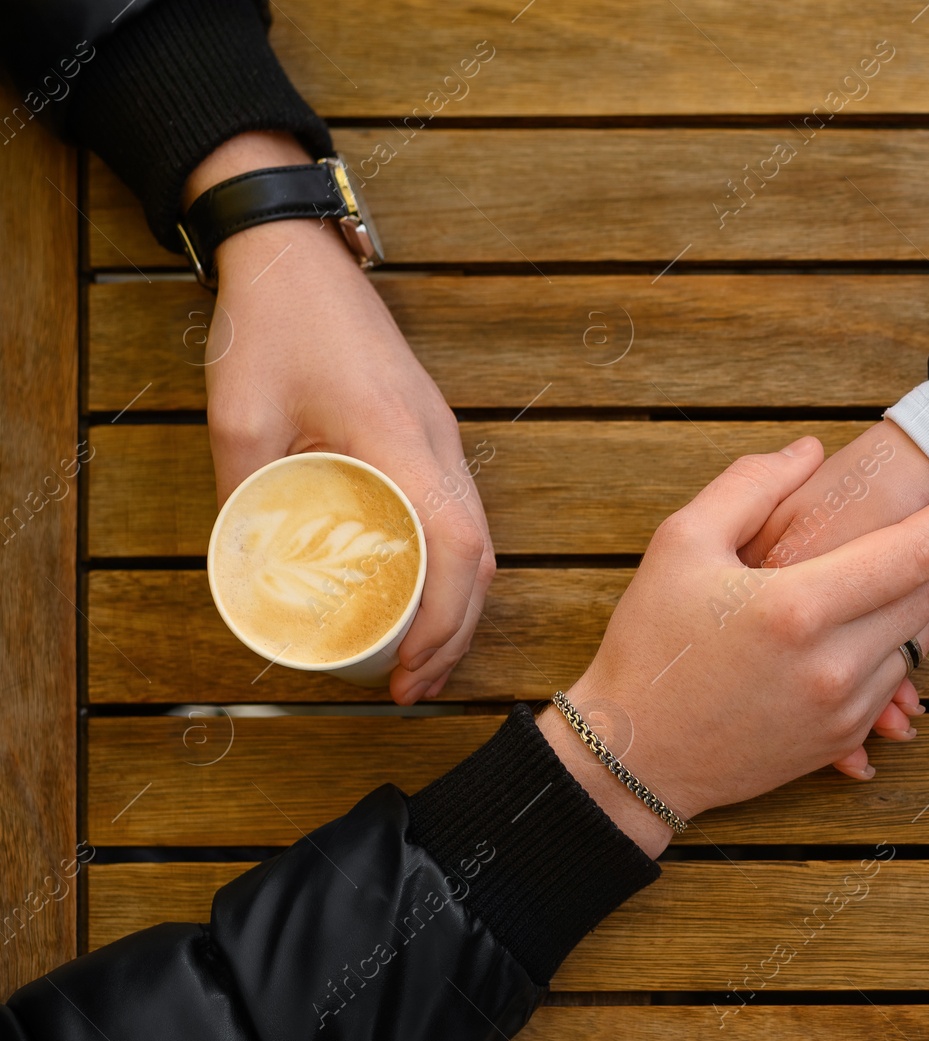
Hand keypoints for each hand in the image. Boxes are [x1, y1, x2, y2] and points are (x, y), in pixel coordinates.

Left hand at [194, 133, 493, 704]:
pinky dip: (454, 568)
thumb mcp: (238, 418)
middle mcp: (438, 444)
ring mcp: (442, 437)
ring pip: (481, 538)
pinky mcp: (431, 432)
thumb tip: (247, 572)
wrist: (296, 255)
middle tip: (415, 688)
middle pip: (483, 557)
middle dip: (457, 634)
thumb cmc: (271, 326)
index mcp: (400, 441)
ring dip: (461, 605)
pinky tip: (420, 593)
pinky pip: (462, 513)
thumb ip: (243, 496)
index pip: (455, 549)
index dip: (444, 624)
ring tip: (421, 657)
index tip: (411, 675)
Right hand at [539, 437, 928, 855]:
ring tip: (917, 561)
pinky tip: (877, 618)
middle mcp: (834, 664)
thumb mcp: (681, 543)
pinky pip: (893, 681)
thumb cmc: (650, 646)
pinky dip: (898, 643)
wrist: (633, 757)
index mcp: (799, 607)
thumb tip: (808, 453)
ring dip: (928, 597)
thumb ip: (750, 485)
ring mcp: (841, 709)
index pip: (914, 551)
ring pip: (917, 640)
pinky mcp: (838, 739)